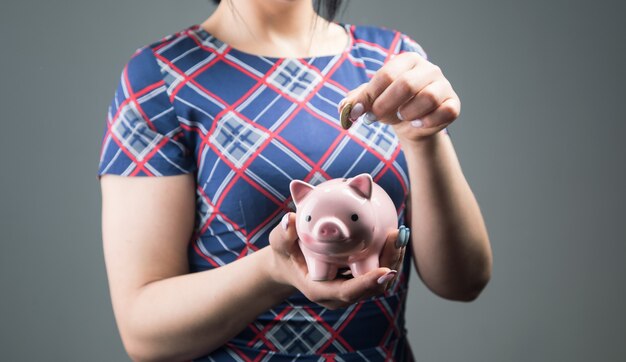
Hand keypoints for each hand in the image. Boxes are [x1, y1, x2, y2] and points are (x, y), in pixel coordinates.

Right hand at [266, 212, 406, 309]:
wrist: (288, 265)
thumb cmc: (284, 254)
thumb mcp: (279, 243)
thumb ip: (283, 234)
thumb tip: (289, 219)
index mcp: (320, 290)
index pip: (348, 292)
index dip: (368, 283)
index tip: (385, 270)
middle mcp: (339, 295)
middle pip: (372, 288)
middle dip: (388, 265)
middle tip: (396, 238)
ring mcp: (350, 289)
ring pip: (380, 282)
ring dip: (392, 259)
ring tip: (400, 234)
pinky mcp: (358, 281)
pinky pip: (379, 273)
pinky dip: (388, 257)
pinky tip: (395, 235)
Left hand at [339, 52, 459, 142]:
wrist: (412, 124)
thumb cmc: (390, 106)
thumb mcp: (370, 101)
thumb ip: (355, 102)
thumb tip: (344, 110)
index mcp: (406, 60)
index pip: (386, 75)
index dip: (369, 96)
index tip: (357, 113)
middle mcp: (428, 69)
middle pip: (406, 84)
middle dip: (385, 105)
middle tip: (374, 118)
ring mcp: (443, 85)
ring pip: (428, 98)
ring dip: (408, 113)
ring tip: (401, 118)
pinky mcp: (453, 104)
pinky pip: (445, 112)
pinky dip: (427, 121)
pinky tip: (416, 124)